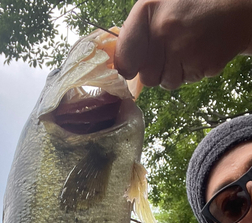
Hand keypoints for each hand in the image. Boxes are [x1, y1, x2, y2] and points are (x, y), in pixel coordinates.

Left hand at [115, 0, 251, 88]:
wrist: (234, 7)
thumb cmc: (192, 5)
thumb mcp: (158, 5)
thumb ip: (137, 33)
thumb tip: (120, 64)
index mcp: (147, 13)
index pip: (124, 59)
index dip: (129, 67)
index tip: (132, 68)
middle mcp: (162, 31)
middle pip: (146, 77)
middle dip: (156, 70)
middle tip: (169, 52)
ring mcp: (183, 49)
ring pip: (166, 82)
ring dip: (174, 72)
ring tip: (186, 50)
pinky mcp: (201, 64)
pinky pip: (186, 81)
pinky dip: (191, 72)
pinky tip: (198, 53)